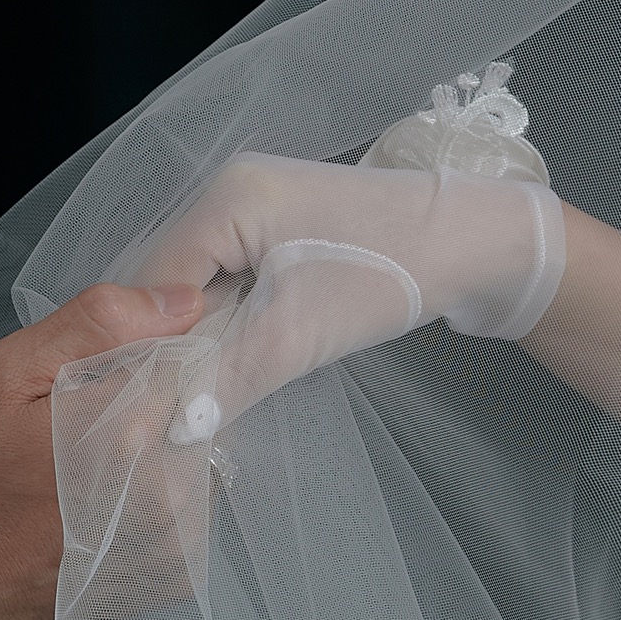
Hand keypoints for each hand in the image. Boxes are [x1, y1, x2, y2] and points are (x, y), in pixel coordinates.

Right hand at [0, 282, 203, 619]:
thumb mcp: (3, 375)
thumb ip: (96, 325)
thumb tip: (186, 299)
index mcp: (130, 430)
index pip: (190, 361)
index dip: (149, 357)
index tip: (100, 377)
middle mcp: (165, 493)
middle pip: (195, 413)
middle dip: (149, 409)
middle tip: (78, 430)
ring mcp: (170, 543)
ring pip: (194, 461)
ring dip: (156, 457)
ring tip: (83, 473)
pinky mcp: (166, 577)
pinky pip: (188, 514)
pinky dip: (155, 503)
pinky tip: (100, 508)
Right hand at [131, 152, 566, 438]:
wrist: (477, 243)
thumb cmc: (386, 274)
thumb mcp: (298, 334)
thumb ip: (226, 380)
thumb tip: (170, 430)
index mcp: (224, 197)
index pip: (148, 282)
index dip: (143, 348)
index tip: (144, 410)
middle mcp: (231, 189)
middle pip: (170, 281)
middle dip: (171, 345)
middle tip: (173, 408)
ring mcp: (260, 205)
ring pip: (202, 285)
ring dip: (204, 338)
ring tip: (205, 391)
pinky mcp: (286, 227)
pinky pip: (234, 280)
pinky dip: (233, 323)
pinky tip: (239, 360)